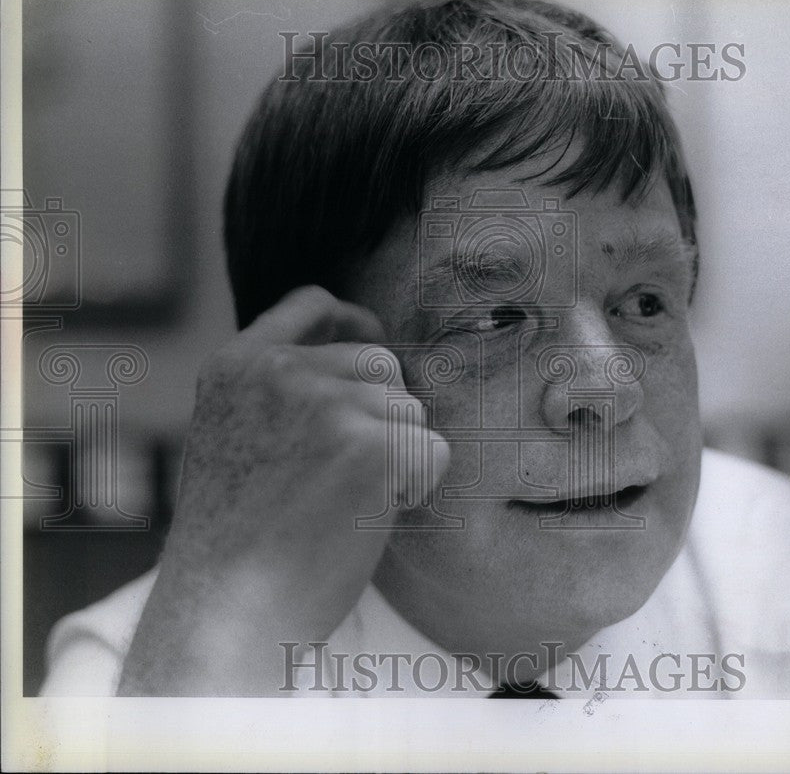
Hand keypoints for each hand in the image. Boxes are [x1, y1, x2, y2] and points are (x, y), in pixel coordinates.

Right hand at [118, 286, 448, 694]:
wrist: (227, 613)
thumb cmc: (235, 542)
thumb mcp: (232, 438)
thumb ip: (279, 394)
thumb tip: (364, 364)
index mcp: (235, 366)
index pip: (310, 304)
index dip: (352, 322)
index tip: (370, 339)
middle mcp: (278, 372)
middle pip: (382, 363)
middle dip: (384, 415)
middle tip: (348, 477)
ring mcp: (324, 404)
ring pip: (410, 410)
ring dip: (398, 455)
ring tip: (346, 504)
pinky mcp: (370, 445)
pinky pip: (433, 450)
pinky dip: (418, 487)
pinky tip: (370, 518)